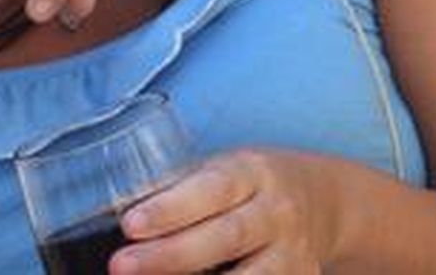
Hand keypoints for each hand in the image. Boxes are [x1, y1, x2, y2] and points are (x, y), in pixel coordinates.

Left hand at [114, 150, 333, 273]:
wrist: (327, 202)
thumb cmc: (253, 186)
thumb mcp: (227, 170)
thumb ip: (182, 190)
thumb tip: (108, 213)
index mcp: (253, 173)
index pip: (213, 188)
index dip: (172, 207)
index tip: (130, 224)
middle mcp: (277, 212)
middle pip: (227, 236)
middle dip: (172, 255)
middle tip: (120, 265)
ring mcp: (292, 253)